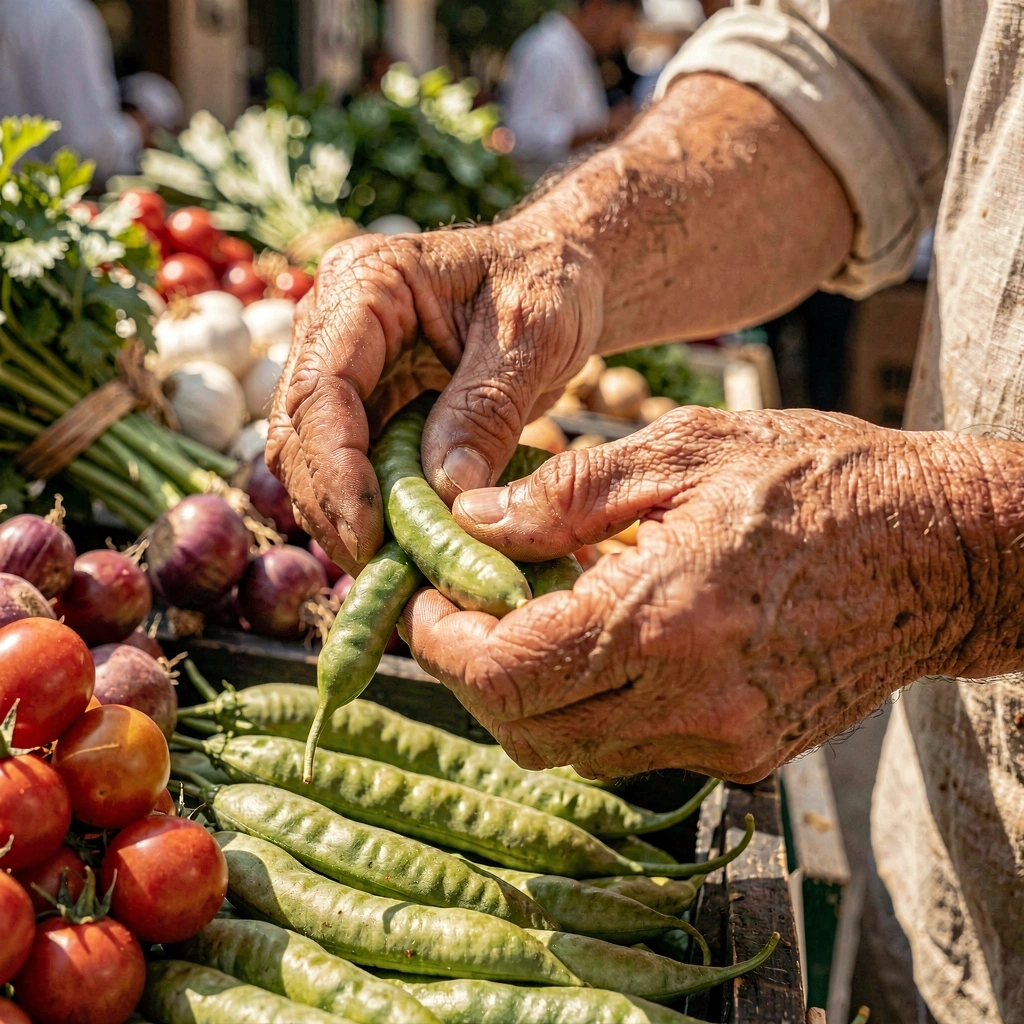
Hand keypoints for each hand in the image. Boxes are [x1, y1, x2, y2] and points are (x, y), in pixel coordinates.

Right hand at [266, 227, 601, 573]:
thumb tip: (446, 491)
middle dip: (333, 505)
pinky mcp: (363, 400)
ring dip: (342, 516)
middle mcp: (335, 321)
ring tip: (392, 566)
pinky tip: (400, 544)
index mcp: (367, 283)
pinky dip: (366, 509)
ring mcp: (344, 363)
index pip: (321, 385)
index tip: (370, 535)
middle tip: (382, 568)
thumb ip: (486, 409)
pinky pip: (344, 464)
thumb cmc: (549, 283)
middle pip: (299, 428)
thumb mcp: (533, 337)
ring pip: (309, 456)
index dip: (336, 468)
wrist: (557, 273)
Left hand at [401, 407, 1004, 781]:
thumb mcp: (687, 452)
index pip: (504, 671)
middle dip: (471, 673)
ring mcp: (723, 740)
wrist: (940, 551)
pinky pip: (631, 748)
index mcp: (666, 616)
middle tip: (461, 608)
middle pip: (524, 728)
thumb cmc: (821, 480)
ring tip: (531, 616)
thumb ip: (566, 495)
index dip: (440, 643)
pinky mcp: (747, 755)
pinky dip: (590, 705)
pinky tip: (604, 640)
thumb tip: (475, 519)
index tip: (425, 602)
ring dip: (527, 692)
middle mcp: (692, 700)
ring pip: (572, 750)